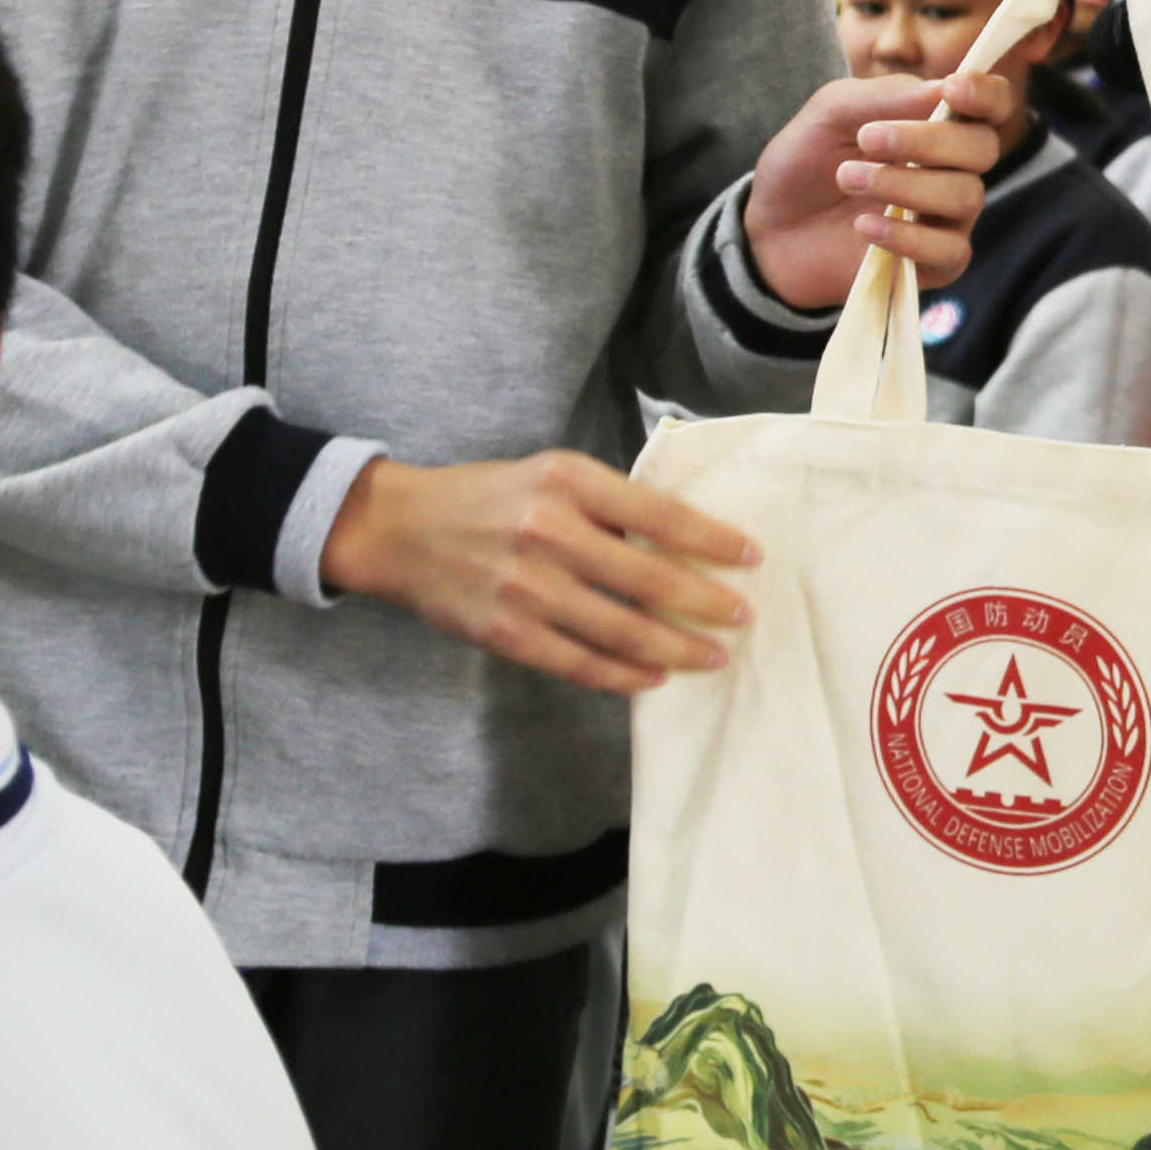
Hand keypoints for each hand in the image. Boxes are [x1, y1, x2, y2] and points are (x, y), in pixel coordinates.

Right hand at [319, 453, 754, 693]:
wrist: (398, 530)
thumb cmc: (488, 498)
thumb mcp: (550, 473)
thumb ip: (609, 501)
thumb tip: (683, 537)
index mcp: (568, 480)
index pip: (660, 514)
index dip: (712, 540)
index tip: (751, 556)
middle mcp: (550, 531)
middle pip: (649, 578)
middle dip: (706, 602)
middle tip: (743, 615)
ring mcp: (526, 587)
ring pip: (622, 629)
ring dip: (677, 647)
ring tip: (713, 654)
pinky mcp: (505, 632)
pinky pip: (580, 662)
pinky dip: (625, 674)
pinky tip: (656, 676)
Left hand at [745, 69, 1017, 313]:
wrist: (770, 226)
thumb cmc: (807, 160)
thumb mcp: (833, 112)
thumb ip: (885, 96)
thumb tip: (942, 89)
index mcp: (938, 124)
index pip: (991, 105)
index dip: (986, 94)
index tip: (952, 88)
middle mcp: (954, 169)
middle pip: (982, 148)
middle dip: (928, 140)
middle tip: (868, 138)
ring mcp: (948, 219)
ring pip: (965, 196)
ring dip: (904, 184)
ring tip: (848, 178)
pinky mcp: (934, 265)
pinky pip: (949, 251)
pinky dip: (908, 237)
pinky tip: (865, 225)